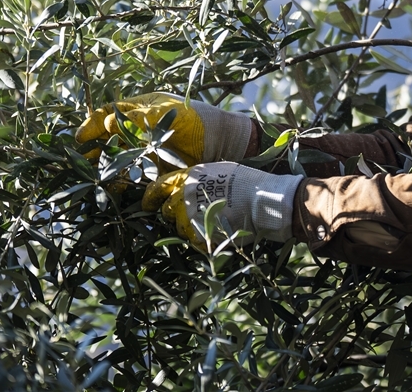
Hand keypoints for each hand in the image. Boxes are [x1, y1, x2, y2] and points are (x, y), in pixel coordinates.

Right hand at [75, 92, 252, 167]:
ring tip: (95, 175)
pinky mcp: (152, 169)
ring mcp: (144, 150)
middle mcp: (137, 130)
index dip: (93, 125)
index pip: (108, 114)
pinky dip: (121, 180)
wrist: (223, 142)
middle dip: (93, 148)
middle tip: (82, 160)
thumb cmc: (198, 119)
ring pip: (116, 158)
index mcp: (139, 110)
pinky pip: (131, 175)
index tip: (81, 137)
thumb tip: (111, 121)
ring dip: (104, 166)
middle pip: (107, 138)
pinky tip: (114, 186)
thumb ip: (142, 117)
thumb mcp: (171, 113)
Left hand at [142, 162, 301, 246]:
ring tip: (207, 224)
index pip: (158, 187)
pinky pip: (193, 241)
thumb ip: (198, 179)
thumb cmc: (246, 182)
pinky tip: (214, 234)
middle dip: (174, 213)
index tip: (148, 204)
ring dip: (188, 227)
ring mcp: (191, 216)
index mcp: (188, 177)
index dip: (151, 197)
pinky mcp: (199, 234)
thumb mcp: (219, 171)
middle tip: (190, 214)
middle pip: (167, 209)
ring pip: (178, 227)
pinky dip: (200, 240)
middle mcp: (185, 196)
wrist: (263, 200)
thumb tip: (186, 186)